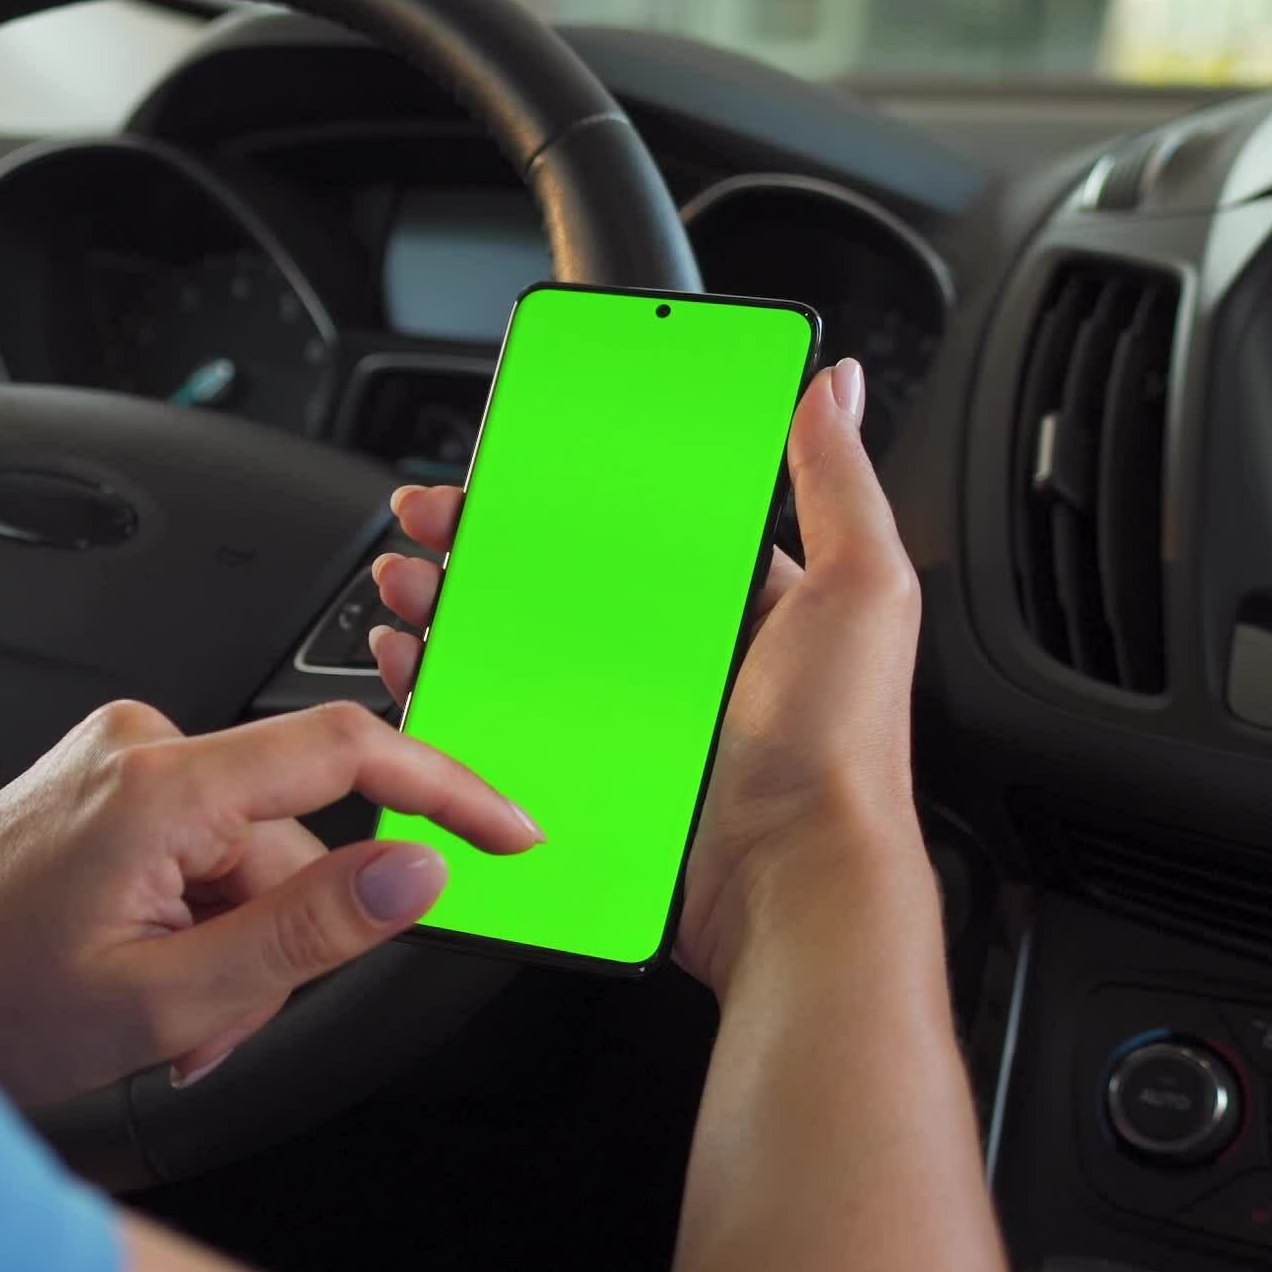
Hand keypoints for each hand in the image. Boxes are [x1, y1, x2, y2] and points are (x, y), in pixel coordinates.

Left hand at [0, 700, 539, 1106]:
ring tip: (163, 1019)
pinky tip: (143, 978)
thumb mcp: (171, 998)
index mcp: (160, 786)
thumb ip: (307, 933)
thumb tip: (414, 874)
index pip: (347, 750)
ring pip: (247, 860)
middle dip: (276, 943)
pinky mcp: (103, 785)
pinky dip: (194, 923)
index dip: (447, 791)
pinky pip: (200, 850)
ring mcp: (116, 763)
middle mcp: (139, 749)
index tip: (510, 832)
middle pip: (292, 839)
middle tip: (213, 1028)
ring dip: (229, 949)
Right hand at [366, 357, 930, 989]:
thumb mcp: (862, 592)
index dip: (569, 487)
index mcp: (737, 605)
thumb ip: (840, 484)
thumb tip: (836, 385)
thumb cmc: (839, 751)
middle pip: (558, 578)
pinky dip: (451, 693)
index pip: (637, 525)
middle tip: (433, 519)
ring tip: (409, 585)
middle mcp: (677, 659)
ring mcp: (625, 720)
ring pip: (517, 647)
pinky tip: (418, 667)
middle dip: (483, 543)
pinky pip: (504, 723)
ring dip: (452, 608)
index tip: (513, 459)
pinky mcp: (586, 776)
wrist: (790, 886)